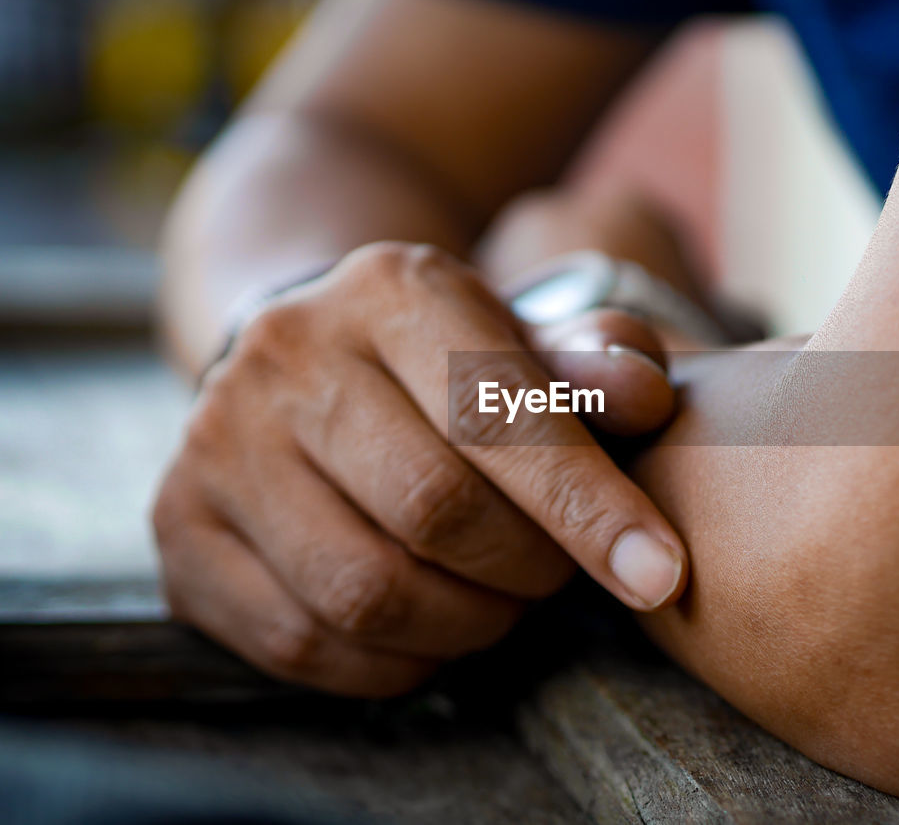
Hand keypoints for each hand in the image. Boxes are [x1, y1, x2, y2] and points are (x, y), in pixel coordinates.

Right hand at [152, 242, 685, 695]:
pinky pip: (302, 643)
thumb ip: (593, 363)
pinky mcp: (181, 529)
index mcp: (390, 290)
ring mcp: (216, 444)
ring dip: (464, 625)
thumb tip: (646, 394)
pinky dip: (393, 664)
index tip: (660, 577)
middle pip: (433, 511)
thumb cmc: (444, 363)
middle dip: (526, 570)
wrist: (303, 356)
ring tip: (497, 601)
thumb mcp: (525, 340)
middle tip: (554, 577)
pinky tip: (430, 633)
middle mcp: (287, 354)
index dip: (588, 510)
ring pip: (364, 592)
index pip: (499, 416)